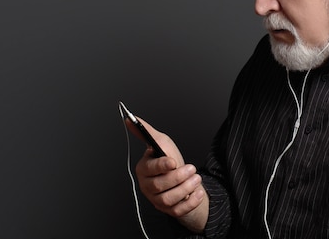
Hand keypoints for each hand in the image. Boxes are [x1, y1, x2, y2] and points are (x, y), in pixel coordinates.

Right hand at [127, 117, 208, 232]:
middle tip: (191, 169)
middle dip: (178, 177)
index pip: (149, 169)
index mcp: (143, 170)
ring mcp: (157, 200)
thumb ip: (146, 132)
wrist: (183, 178)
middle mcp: (147, 186)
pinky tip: (198, 191)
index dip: (162, 166)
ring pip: (169, 199)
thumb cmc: (169, 159)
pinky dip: (191, 202)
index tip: (173, 161)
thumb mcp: (160, 142)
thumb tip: (130, 118)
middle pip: (160, 186)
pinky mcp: (168, 210)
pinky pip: (178, 211)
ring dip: (186, 188)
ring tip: (196, 178)